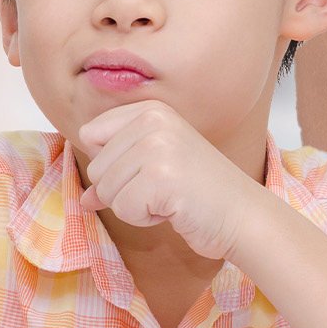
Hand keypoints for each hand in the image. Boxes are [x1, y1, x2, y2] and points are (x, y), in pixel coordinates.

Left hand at [77, 100, 267, 259]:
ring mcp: (157, 147)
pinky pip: (123, 209)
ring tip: (170, 196)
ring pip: (107, 190)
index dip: (112, 164)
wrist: (242, 214)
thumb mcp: (156, 166)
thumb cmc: (201, 192)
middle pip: (97, 167)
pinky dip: (145, 218)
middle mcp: (152, 121)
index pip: (91, 134)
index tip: (147, 170)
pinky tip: (173, 208)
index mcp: (150, 110)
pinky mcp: (160, 178)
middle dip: (123, 189)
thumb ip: (116, 173)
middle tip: (164, 187)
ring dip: (135, 205)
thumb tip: (85, 198)